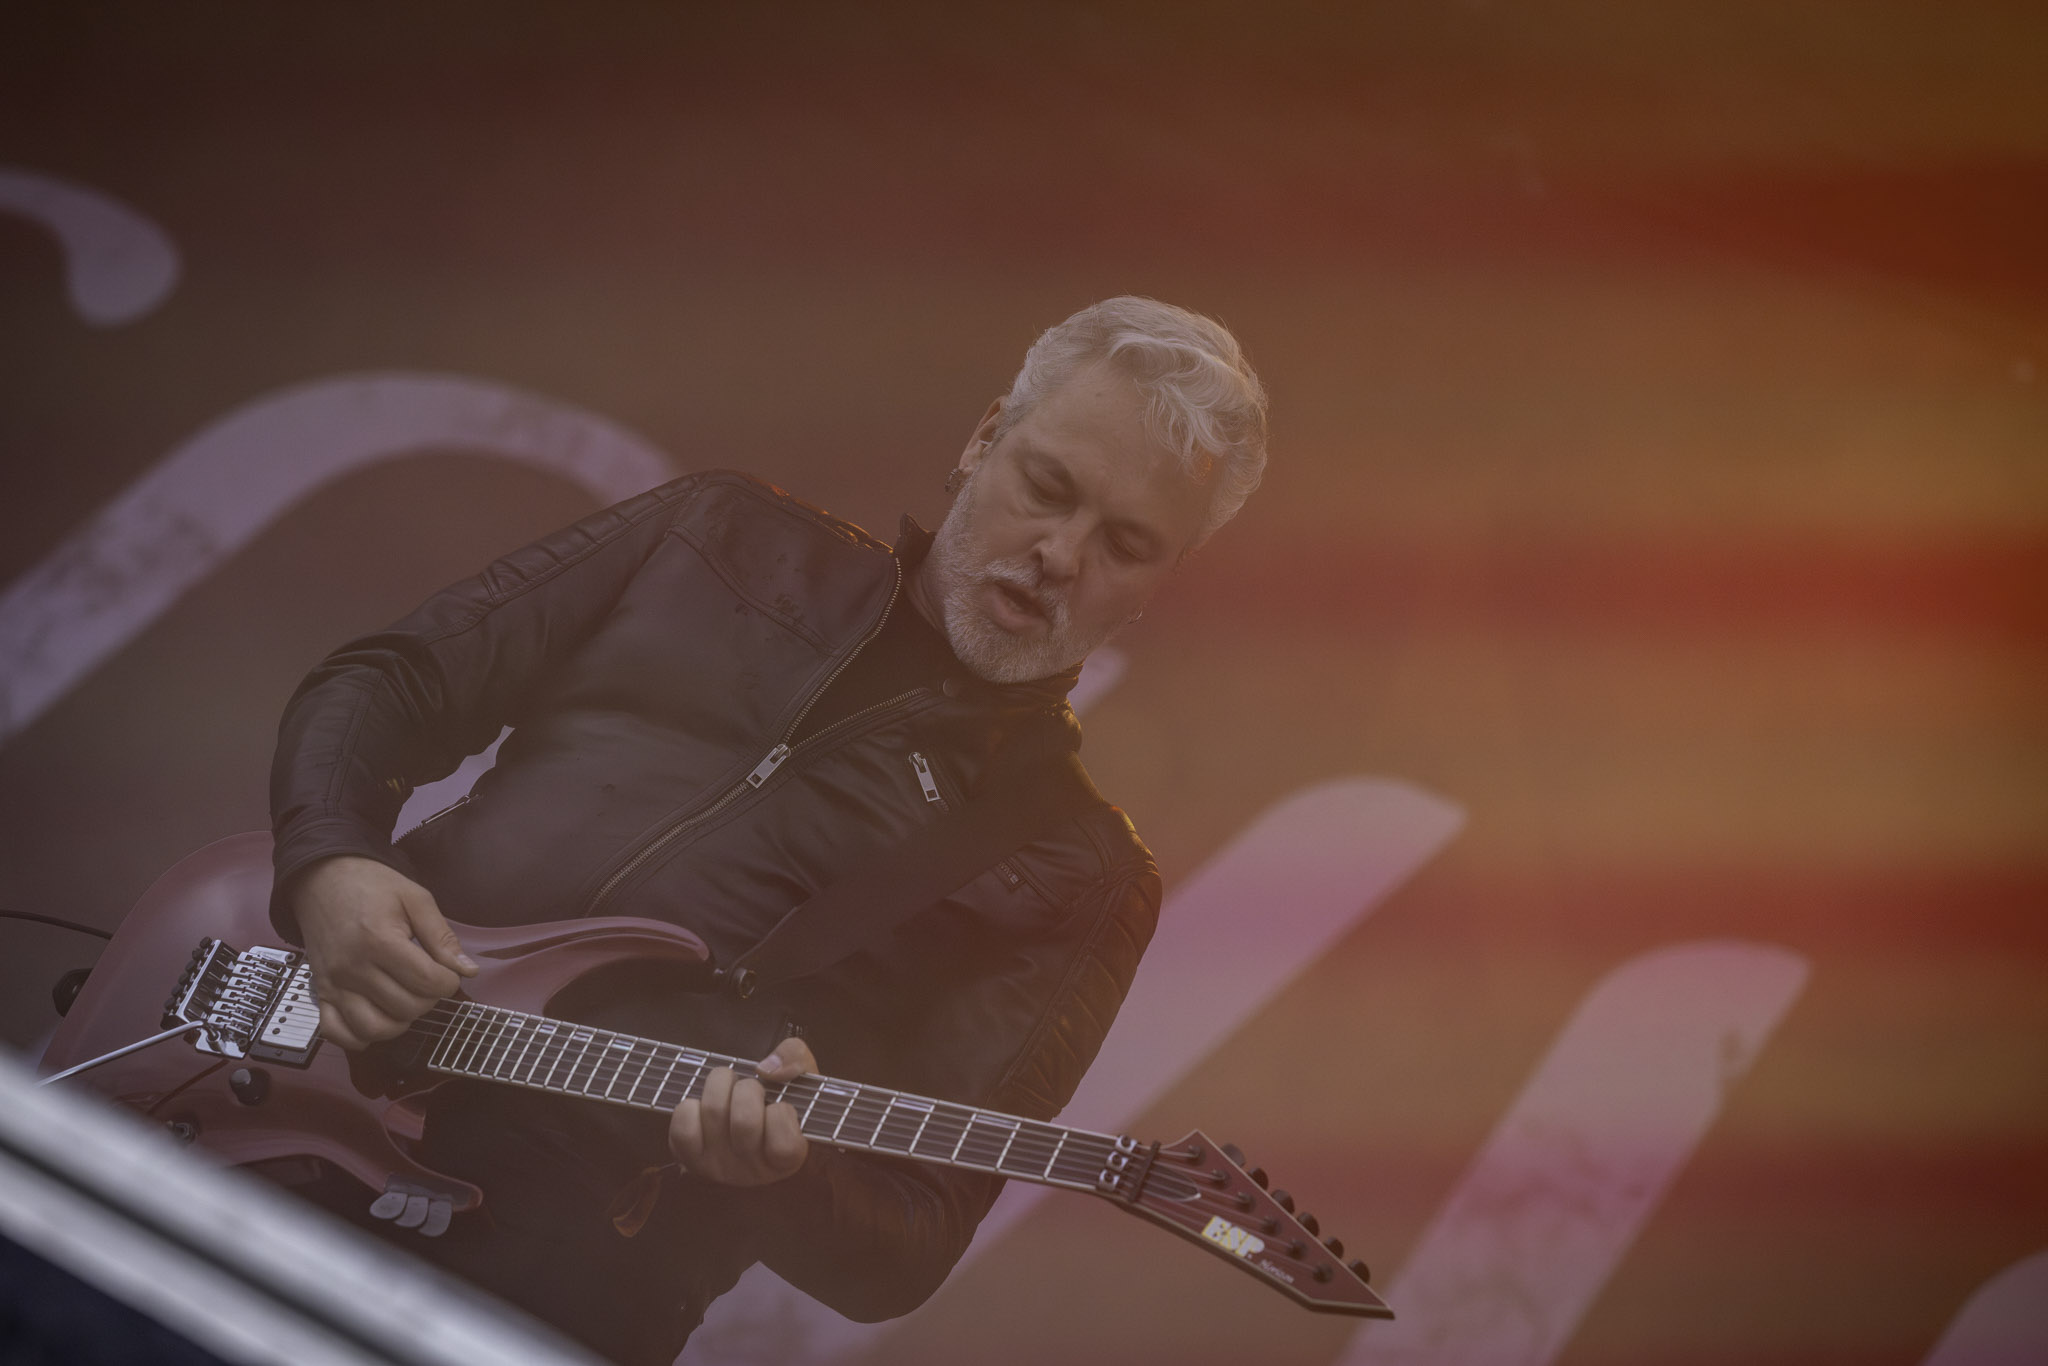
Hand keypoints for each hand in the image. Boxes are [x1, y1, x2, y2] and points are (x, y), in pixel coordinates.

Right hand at [290, 855, 476, 1050]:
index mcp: (379, 941)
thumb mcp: (416, 899)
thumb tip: (468, 971)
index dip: (449, 983)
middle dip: (428, 1000)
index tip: (448, 972)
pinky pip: (337, 1033)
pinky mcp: (319, 993)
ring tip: (406, 999)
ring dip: (399, 1022)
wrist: (323, 879)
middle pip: (406, 1008)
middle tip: (427, 981)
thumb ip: (442, 937)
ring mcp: (332, 984)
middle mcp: (353, 968)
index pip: (428, 983)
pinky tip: (378, 1017)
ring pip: (374, 1029)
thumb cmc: (373, 886)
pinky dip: (360, 1036)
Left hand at [667, 1037, 815, 1185]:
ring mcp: (719, 1166)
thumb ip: (795, 1058)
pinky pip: (684, 1119)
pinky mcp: (689, 1158)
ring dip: (721, 1088)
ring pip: (714, 1110)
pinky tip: (703, 1110)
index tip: (782, 1110)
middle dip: (748, 1090)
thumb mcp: (800, 1081)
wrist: (746, 1139)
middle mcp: (752, 1170)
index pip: (784, 1136)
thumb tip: (766, 1068)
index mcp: (788, 1158)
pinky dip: (691, 1105)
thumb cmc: (778, 1108)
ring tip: (729, 1094)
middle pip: (744, 1120)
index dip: (782, 1110)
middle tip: (752, 1094)